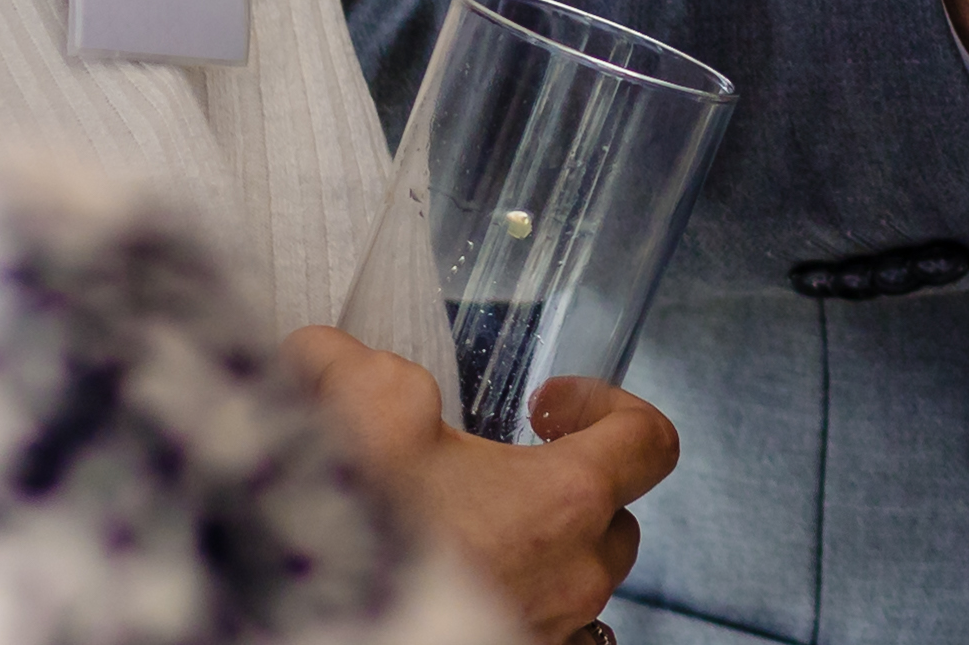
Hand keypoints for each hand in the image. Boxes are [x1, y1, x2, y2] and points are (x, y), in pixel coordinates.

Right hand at [285, 330, 677, 643]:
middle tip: (503, 472)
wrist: (318, 625)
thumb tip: (331, 351)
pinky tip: (465, 582)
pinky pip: (552, 628)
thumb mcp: (370, 415)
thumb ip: (367, 368)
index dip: (607, 405)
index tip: (547, 405)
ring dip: (546, 549)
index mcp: (567, 498)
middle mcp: (576, 572)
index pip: (650, 440)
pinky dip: (521, 600)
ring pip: (583, 578)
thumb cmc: (364, 535)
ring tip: (474, 532)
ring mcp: (553, 627)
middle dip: (572, 485)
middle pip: (618, 515)